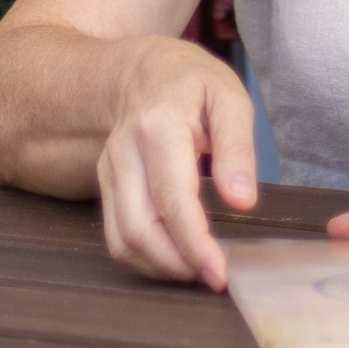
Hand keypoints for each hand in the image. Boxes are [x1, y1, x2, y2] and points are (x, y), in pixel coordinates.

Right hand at [96, 38, 260, 288]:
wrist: (142, 69)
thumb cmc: (192, 81)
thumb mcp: (230, 97)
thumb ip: (238, 147)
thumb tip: (241, 201)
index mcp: (157, 127)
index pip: (172, 201)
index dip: (195, 244)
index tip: (220, 273)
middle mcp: (123, 153)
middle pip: (139, 229)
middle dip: (177, 265)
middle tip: (215, 278)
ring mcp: (109, 171)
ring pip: (122, 240)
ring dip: (161, 267)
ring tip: (200, 270)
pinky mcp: (107, 187)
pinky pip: (117, 237)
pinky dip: (146, 259)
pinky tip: (178, 259)